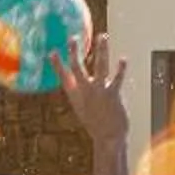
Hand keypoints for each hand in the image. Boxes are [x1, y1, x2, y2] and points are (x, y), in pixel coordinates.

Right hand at [51, 32, 129, 147]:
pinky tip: (123, 59)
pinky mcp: (112, 94)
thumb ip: (79, 94)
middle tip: (72, 38)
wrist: (107, 138)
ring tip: (103, 36)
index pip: (63, 77)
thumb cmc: (96, 123)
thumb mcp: (82, 108)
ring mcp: (99, 91)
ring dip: (102, 50)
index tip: (52, 52)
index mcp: (76, 95)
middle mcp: (85, 91)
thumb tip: (73, 83)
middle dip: (74, 52)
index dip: (57, 64)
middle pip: (77, 68)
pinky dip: (121, 68)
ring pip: (100, 66)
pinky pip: (117, 78)